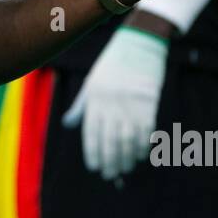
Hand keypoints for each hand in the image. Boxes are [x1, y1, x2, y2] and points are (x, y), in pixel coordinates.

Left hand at [62, 26, 167, 179]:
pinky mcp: (149, 103)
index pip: (91, 134)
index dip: (93, 153)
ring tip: (126, 167)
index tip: (95, 167)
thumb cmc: (112, 64)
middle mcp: (111, 104)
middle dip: (111, 162)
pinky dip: (143, 145)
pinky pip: (146, 131)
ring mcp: (131, 104)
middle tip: (111, 174)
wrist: (140, 43)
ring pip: (129, 140)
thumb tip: (68, 124)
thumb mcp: (92, 82)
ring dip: (128, 158)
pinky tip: (141, 153)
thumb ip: (81, 106)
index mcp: (94, 99)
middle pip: (110, 141)